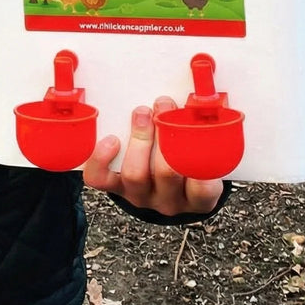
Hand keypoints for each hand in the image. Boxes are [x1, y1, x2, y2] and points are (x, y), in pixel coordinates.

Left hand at [82, 96, 223, 216]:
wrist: (164, 188)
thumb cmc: (187, 162)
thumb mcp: (204, 156)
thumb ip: (201, 136)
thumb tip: (195, 102)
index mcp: (197, 199)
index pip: (203, 189)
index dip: (200, 160)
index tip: (195, 128)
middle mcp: (169, 202)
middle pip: (167, 174)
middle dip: (165, 134)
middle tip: (165, 105)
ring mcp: (141, 197)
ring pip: (135, 174)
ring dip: (139, 138)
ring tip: (142, 113)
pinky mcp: (116, 189)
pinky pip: (100, 178)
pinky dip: (101, 158)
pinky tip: (111, 139)